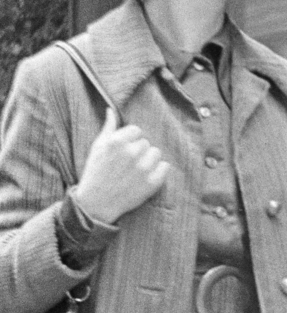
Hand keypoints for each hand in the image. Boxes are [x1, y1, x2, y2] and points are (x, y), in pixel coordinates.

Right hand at [72, 107, 168, 224]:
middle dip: (139, 151)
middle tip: (128, 164)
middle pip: (146, 143)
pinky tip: (146, 176)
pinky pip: (165, 167)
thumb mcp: (97, 147)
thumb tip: (110, 110)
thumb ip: (108, 128)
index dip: (131, 140)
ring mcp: (142, 169)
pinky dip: (159, 171)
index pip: (136, 130)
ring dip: (149, 160)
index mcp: (117, 142)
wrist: (97, 203)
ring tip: (136, 170)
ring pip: (156, 153)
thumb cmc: (96, 172)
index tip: (124, 151)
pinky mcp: (152, 183)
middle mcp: (131, 153)